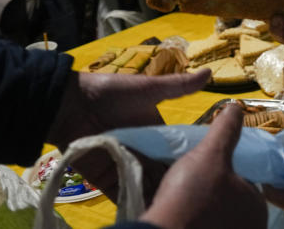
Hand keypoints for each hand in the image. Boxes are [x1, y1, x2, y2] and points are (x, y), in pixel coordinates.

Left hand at [46, 69, 211, 202]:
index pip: (180, 152)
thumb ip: (179, 86)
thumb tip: (211, 72)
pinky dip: (137, 205)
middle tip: (197, 196)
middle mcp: (145, 154)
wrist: (70, 105)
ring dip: (161, 197)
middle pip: (166, 174)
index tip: (214, 170)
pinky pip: (125, 197)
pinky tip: (153, 212)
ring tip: (179, 209)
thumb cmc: (111, 94)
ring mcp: (127, 169)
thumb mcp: (149, 88)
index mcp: (156, 134)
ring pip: (149, 188)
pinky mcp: (108, 181)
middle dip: (179, 185)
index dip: (195, 161)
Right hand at [140, 104, 267, 228]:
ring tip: (181, 196)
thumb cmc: (194, 196)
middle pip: (230, 202)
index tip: (206, 168)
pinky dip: (191, 220)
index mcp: (257, 208)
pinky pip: (201, 225)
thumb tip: (236, 107)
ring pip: (215, 216)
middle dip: (213, 192)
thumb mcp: (210, 154)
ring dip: (201, 208)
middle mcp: (249, 228)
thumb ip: (225, 130)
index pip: (246, 183)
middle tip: (191, 183)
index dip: (225, 172)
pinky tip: (177, 214)